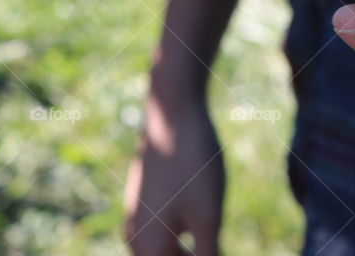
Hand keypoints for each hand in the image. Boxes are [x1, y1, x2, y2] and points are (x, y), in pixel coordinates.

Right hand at [124, 96, 223, 254]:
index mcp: (147, 248)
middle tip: (218, 244)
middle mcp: (136, 237)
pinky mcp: (147, 199)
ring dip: (190, 252)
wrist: (173, 112)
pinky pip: (164, 233)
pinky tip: (205, 231)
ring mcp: (139, 216)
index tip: (216, 249)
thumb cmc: (194, 165)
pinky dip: (184, 241)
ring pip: (164, 251)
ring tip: (214, 242)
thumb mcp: (208, 217)